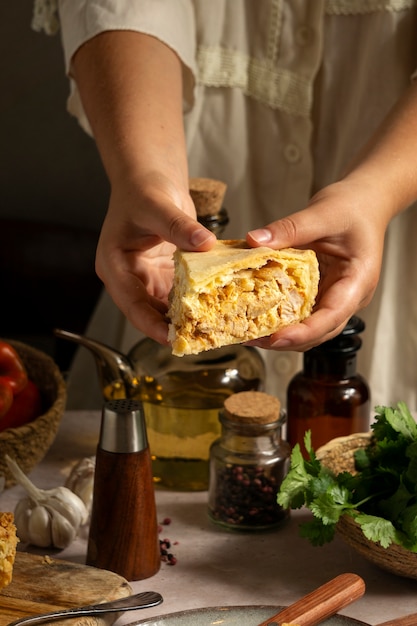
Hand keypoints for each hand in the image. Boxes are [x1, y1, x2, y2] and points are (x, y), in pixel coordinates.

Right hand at [95, 174, 215, 342]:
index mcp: (115, 266)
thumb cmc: (143, 190)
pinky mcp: (166, 276)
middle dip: (171, 328)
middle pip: (148, 312)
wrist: (151, 180)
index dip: (149, 324)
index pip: (131, 302)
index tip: (170, 337)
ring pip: (166, 309)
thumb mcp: (157, 206)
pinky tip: (216, 310)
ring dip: (186, 319)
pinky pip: (180, 296)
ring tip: (210, 331)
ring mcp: (148, 279)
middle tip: (198, 339)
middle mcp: (130, 278)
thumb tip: (204, 242)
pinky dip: (195, 303)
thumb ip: (178, 226)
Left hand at [247, 177, 389, 351]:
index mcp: (358, 281)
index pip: (332, 317)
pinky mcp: (321, 292)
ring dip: (280, 334)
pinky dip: (280, 318)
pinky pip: (301, 312)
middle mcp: (348, 296)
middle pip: (319, 332)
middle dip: (286, 340)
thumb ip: (289, 228)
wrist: (365, 200)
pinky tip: (256, 315)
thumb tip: (254, 240)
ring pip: (309, 328)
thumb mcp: (322, 213)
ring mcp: (335, 297)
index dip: (303, 332)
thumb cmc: (353, 207)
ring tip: (247, 333)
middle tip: (250, 338)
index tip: (276, 339)